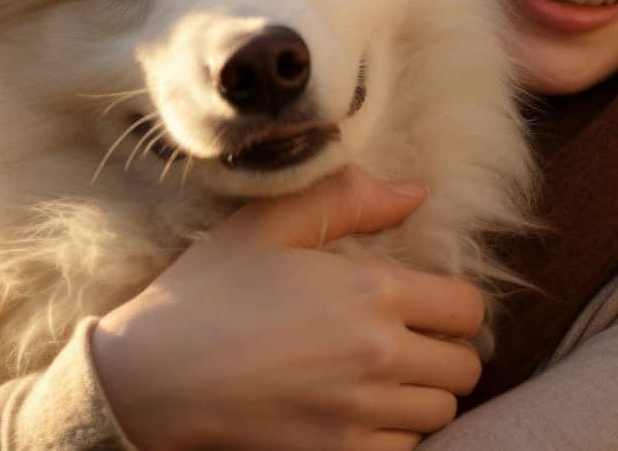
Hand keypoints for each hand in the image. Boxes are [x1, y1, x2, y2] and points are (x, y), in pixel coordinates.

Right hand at [91, 166, 484, 450]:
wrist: (150, 377)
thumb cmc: (208, 292)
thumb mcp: (268, 223)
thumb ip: (349, 198)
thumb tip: (416, 193)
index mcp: (372, 290)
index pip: (467, 308)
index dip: (453, 305)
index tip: (426, 306)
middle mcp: (378, 354)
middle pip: (464, 366)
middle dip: (445, 352)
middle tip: (410, 344)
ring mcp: (360, 412)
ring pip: (441, 412)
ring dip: (424, 395)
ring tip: (388, 379)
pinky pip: (407, 450)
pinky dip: (397, 434)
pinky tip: (363, 412)